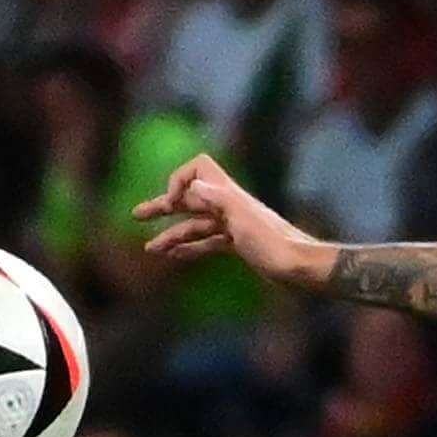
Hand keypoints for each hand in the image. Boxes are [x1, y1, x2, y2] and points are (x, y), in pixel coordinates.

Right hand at [131, 154, 328, 284]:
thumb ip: (218, 199)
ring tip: (150, 249)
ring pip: (196, 225)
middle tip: (137, 215)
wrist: (300, 269)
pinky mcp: (238, 245)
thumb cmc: (274, 244)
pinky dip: (190, 248)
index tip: (173, 202)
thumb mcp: (243, 219)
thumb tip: (191, 187)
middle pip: (191, 199)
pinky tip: (174, 256)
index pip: (199, 168)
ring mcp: (233, 226)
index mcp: (229, 194)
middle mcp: (229, 205)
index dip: (180, 179)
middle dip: (164, 206)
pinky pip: (208, 243)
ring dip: (172, 234)